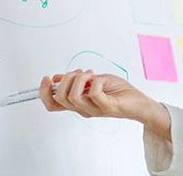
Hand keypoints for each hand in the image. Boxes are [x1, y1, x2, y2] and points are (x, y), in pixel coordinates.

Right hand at [39, 69, 163, 124]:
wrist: (139, 102)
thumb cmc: (119, 92)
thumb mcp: (94, 80)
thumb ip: (77, 80)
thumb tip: (57, 77)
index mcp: (78, 104)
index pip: (52, 105)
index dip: (43, 93)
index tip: (46, 78)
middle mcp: (83, 109)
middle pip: (59, 99)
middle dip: (64, 80)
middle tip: (78, 72)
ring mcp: (94, 110)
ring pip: (73, 97)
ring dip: (79, 79)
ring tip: (91, 74)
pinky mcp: (106, 107)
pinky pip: (94, 94)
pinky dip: (95, 82)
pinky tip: (100, 79)